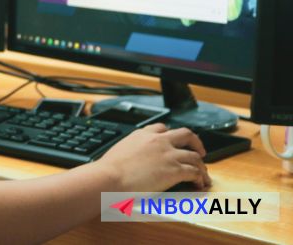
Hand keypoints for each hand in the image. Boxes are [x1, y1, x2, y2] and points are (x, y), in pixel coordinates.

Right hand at [95, 123, 210, 190]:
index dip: (171, 135)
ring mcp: (168, 155)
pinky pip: (195, 172)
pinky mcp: (175, 170)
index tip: (174, 141)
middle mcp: (159, 141)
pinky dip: (200, 178)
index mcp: (143, 135)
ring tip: (202, 174)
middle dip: (196, 142)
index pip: (162, 128)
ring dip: (201, 166)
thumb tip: (130, 159)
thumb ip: (131, 150)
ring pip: (195, 156)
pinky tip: (199, 184)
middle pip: (186, 135)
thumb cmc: (109, 169)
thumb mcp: (120, 150)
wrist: (110, 177)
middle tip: (199, 151)